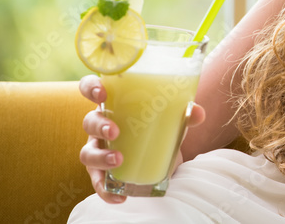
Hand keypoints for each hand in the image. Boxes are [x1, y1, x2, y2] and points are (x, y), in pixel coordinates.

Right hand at [77, 75, 205, 203]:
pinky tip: (119, 197)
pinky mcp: (103, 173)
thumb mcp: (171, 117)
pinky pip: (98, 182)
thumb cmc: (158, 125)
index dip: (91, 88)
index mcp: (113, 104)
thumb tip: (198, 112)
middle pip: (89, 122)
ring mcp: (98, 149)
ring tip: (118, 161)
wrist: (160, 152)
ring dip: (100, 158)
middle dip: (99, 126)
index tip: (102, 94)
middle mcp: (100, 126)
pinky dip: (106, 191)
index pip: (91, 88)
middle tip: (115, 132)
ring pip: (87, 153)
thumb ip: (184, 113)